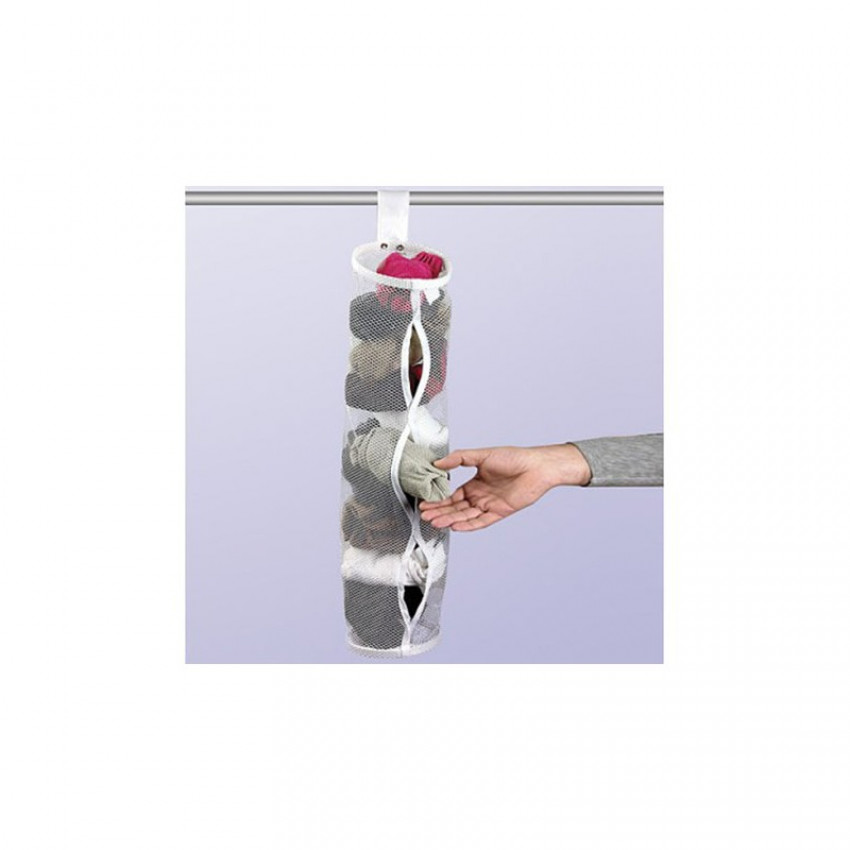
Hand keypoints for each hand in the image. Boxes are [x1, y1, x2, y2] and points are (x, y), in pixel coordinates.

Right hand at [420, 444, 590, 531]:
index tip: (425, 502)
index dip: (439, 500)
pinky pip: (481, 522)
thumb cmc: (514, 457)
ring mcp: (489, 505)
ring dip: (450, 520)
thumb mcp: (482, 455)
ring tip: (435, 522)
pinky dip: (468, 525)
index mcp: (475, 483)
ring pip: (465, 516)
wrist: (536, 466)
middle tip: (425, 516)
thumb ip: (459, 458)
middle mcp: (481, 496)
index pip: (452, 496)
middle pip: (456, 508)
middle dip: (440, 512)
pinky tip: (456, 527)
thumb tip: (438, 462)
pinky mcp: (500, 512)